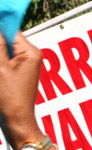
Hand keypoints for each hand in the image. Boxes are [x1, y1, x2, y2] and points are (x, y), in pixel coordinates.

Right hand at [0, 32, 44, 147]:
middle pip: (4, 38)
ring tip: (1, 74)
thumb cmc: (10, 98)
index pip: (10, 28)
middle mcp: (29, 55)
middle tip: (0, 67)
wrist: (16, 121)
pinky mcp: (15, 71)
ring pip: (1, 49)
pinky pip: (2, 59)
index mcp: (30, 52)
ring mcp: (22, 63)